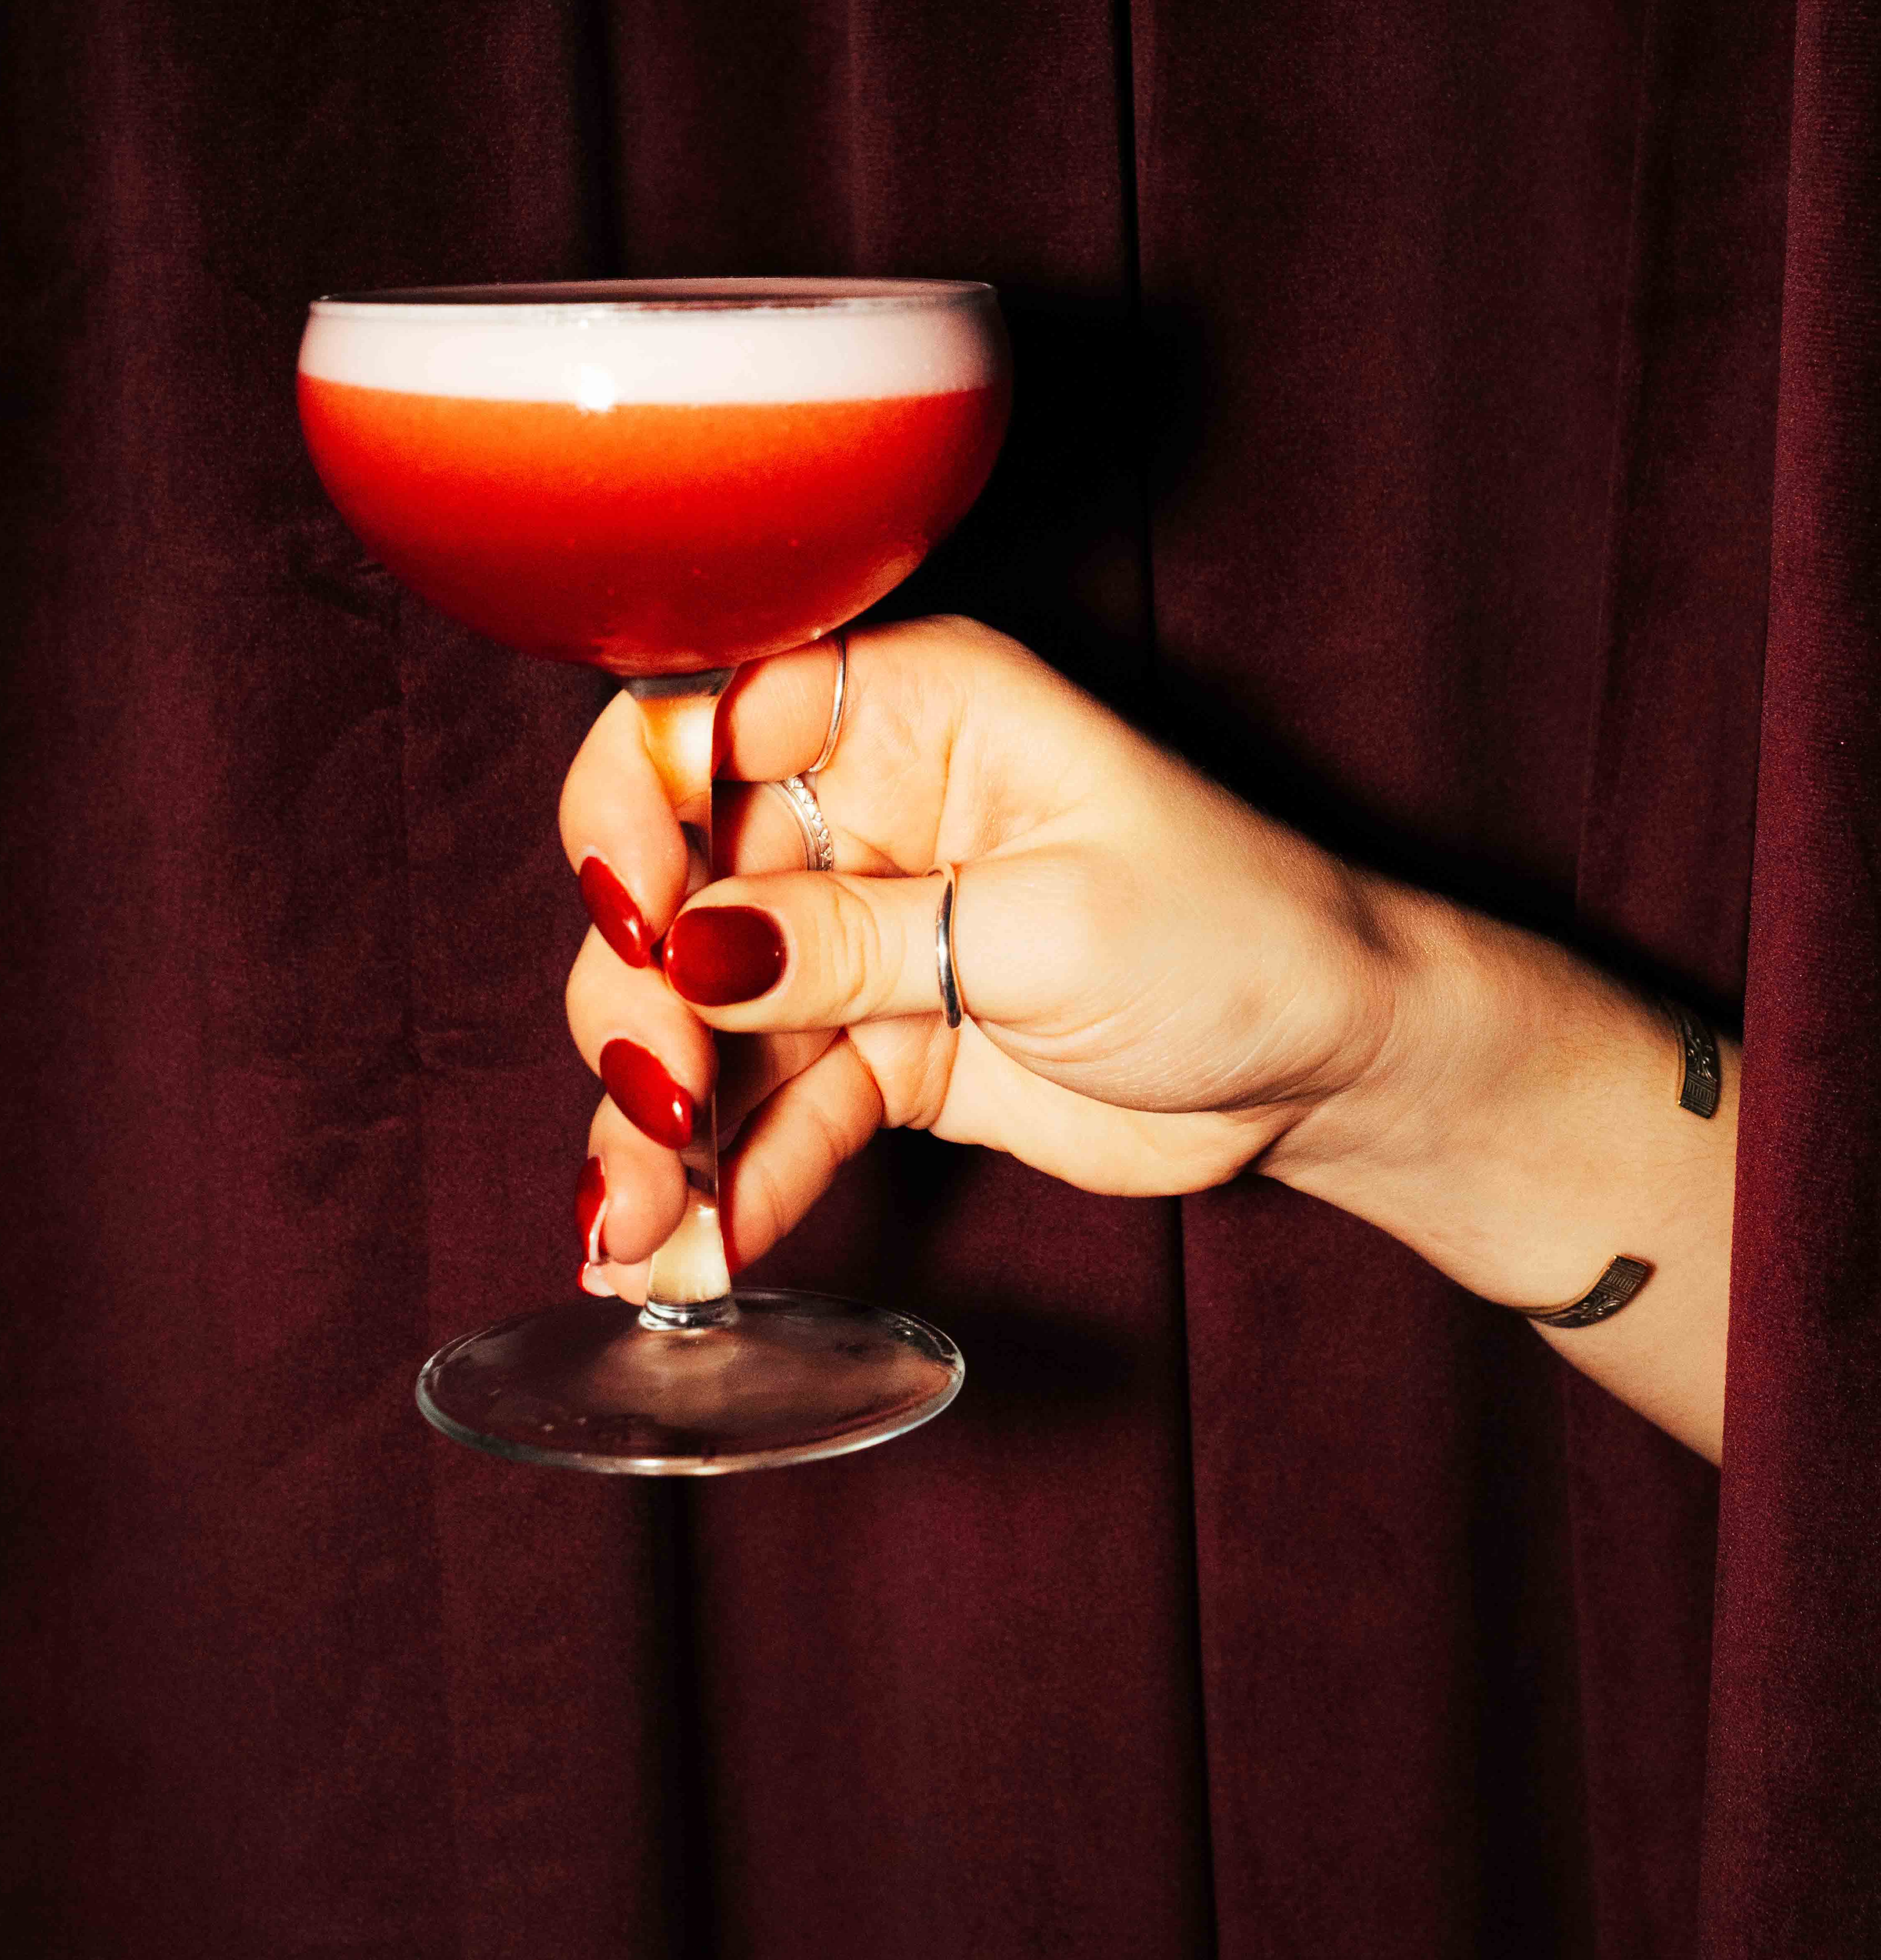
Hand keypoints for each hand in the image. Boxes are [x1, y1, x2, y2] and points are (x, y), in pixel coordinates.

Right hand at [558, 618, 1398, 1300]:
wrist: (1326, 1069)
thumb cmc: (1234, 935)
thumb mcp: (1048, 922)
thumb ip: (857, 937)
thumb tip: (686, 950)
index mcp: (907, 709)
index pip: (706, 713)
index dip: (638, 802)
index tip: (632, 913)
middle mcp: (859, 807)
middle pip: (677, 879)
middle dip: (640, 998)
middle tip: (662, 1103)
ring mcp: (857, 934)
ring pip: (700, 1012)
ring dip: (659, 1121)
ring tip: (639, 1226)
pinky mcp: (874, 1045)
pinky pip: (771, 1107)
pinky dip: (729, 1179)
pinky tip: (688, 1250)